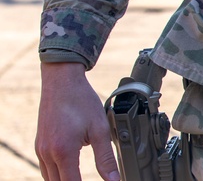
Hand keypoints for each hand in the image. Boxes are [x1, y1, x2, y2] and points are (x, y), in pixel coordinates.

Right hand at [36, 63, 119, 180]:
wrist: (62, 81)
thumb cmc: (81, 101)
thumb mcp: (100, 129)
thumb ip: (106, 158)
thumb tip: (114, 179)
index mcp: (63, 151)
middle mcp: (47, 153)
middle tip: (91, 179)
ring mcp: (40, 149)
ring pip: (50, 178)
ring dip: (65, 180)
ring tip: (81, 176)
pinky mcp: (39, 144)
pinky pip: (46, 168)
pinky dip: (57, 173)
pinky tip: (69, 170)